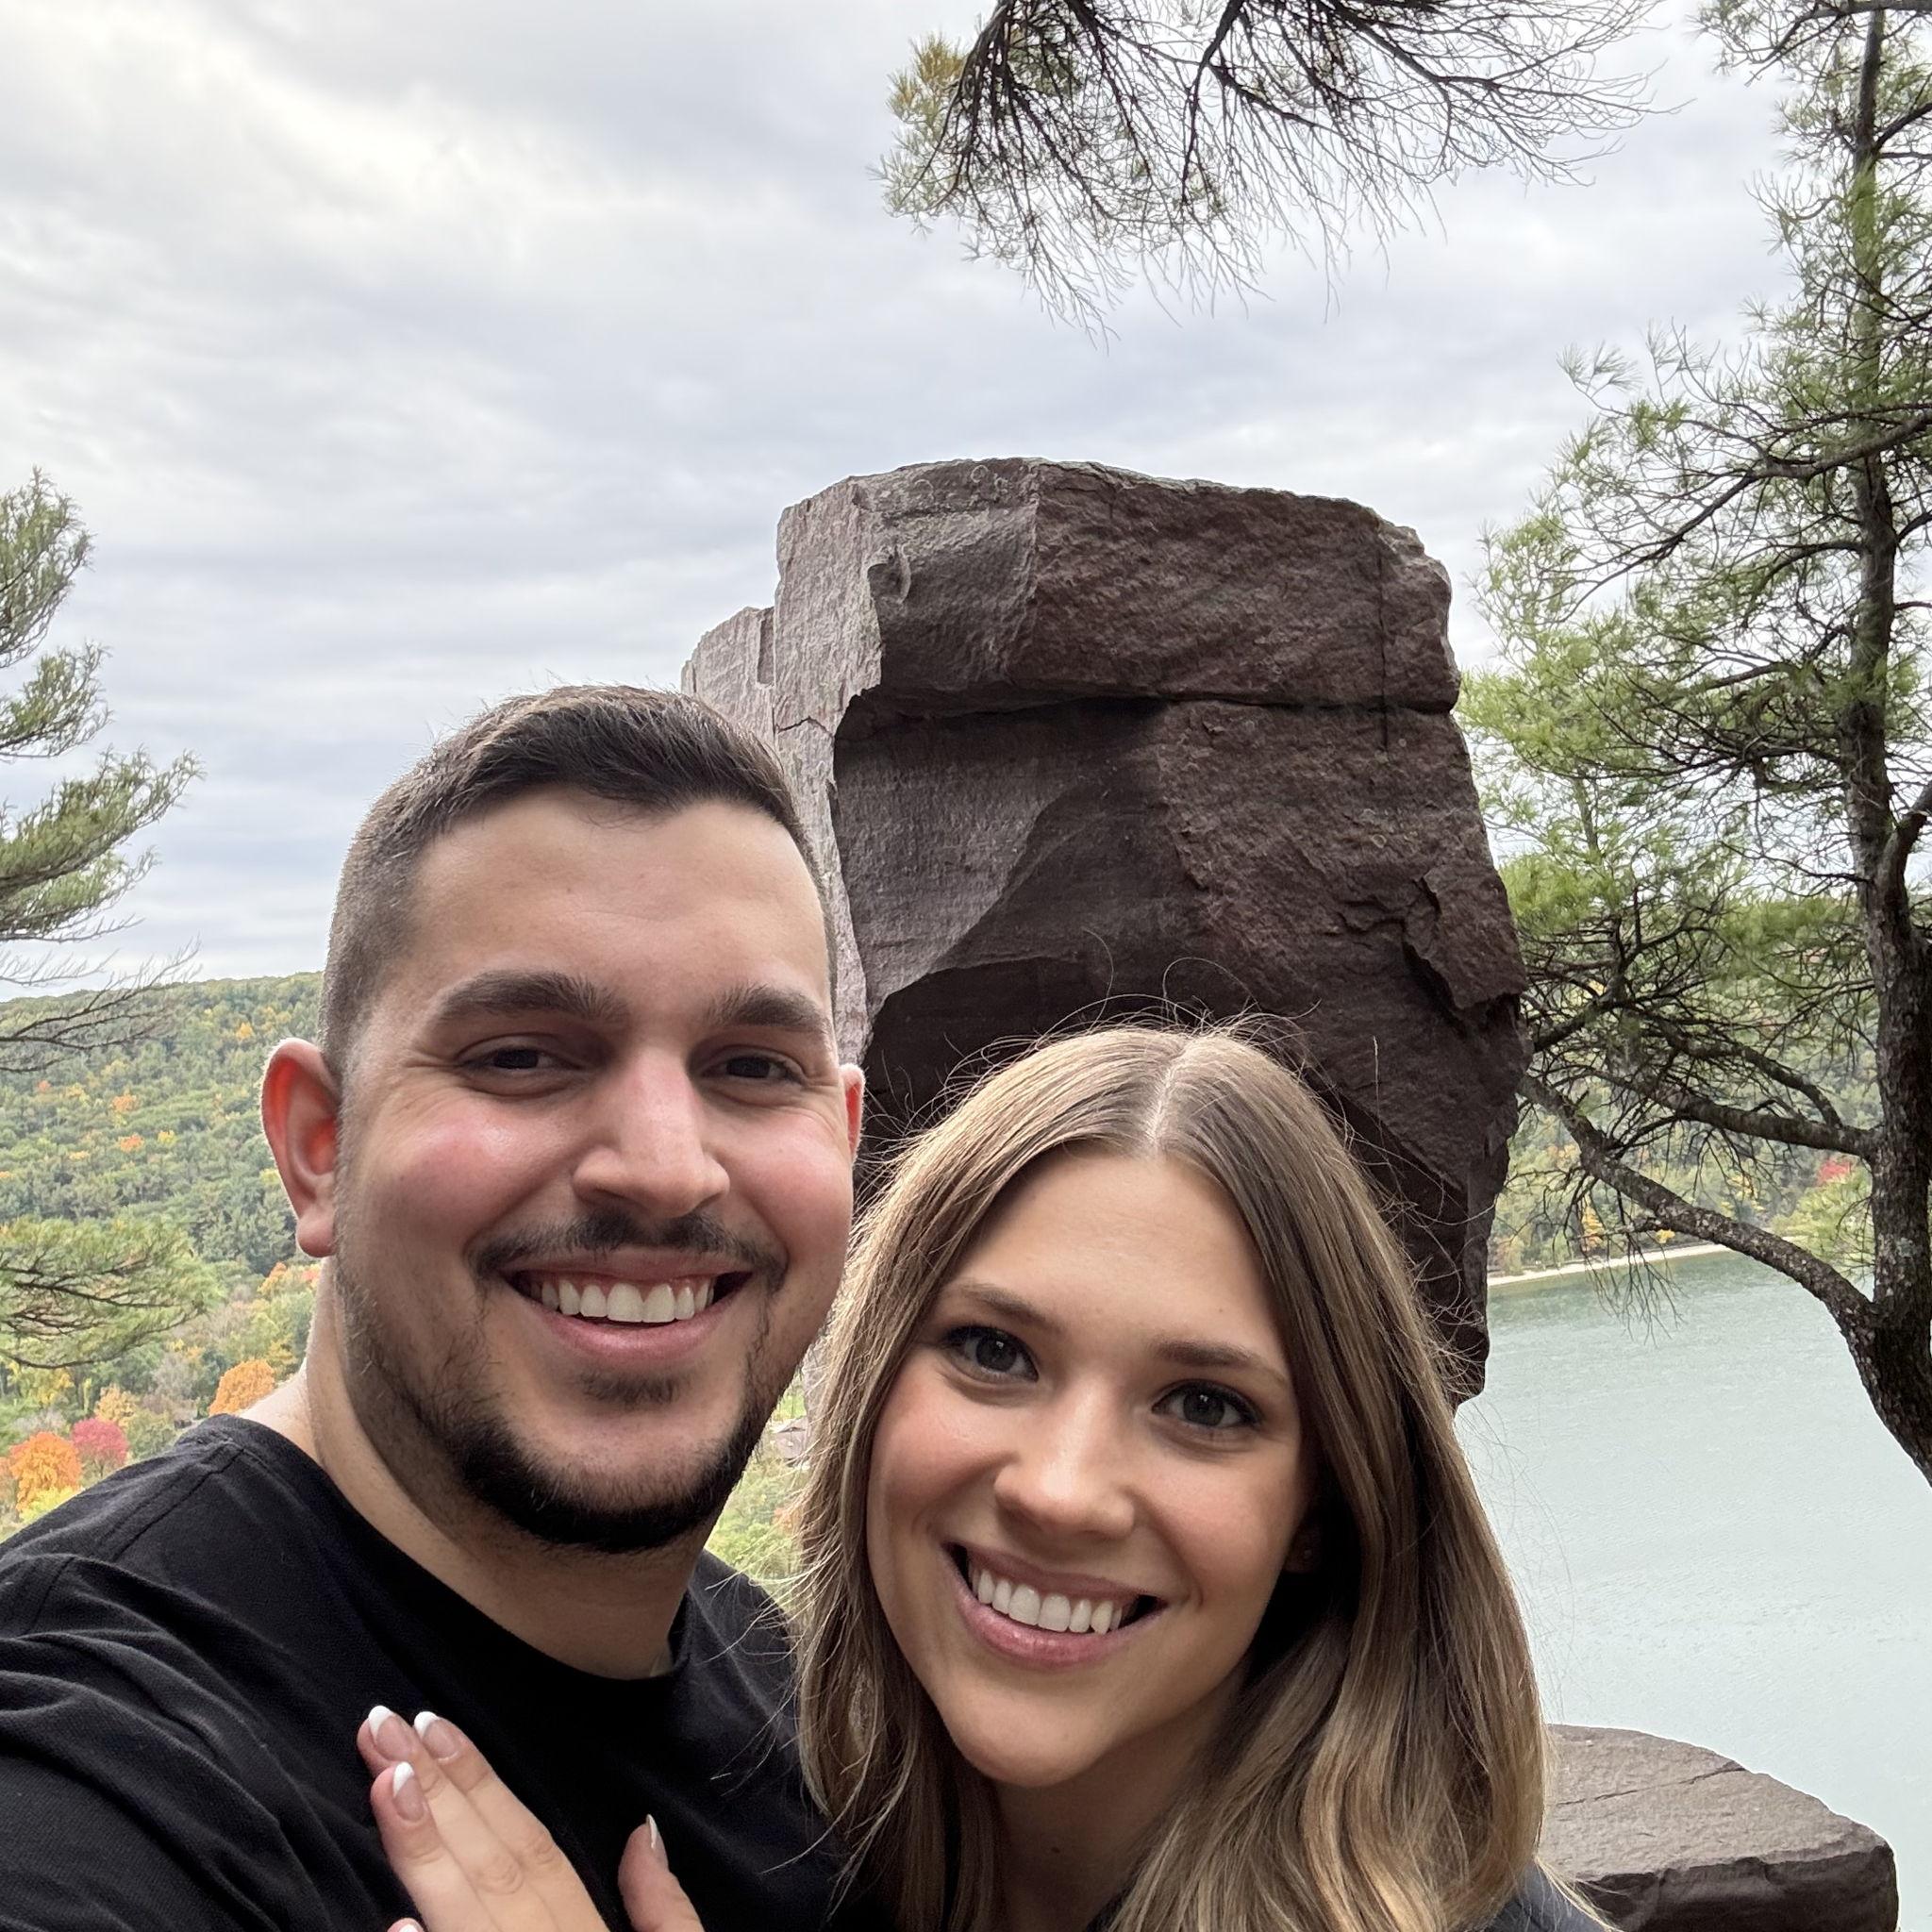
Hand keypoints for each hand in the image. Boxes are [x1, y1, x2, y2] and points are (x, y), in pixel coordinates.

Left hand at [359, 1704, 703, 1931]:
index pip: (532, 1849)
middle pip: (495, 1868)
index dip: (484, 1786)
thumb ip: (662, 1908)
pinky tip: (395, 1927)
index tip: (434, 1726)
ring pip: (468, 1917)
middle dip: (440, 1792)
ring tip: (385, 1783)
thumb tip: (644, 1830)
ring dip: (425, 1852)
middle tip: (381, 1724)